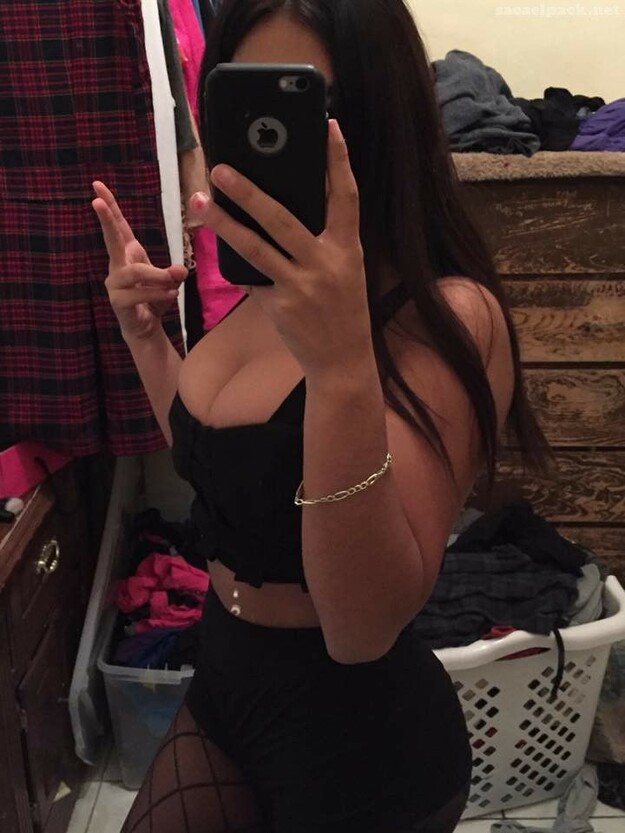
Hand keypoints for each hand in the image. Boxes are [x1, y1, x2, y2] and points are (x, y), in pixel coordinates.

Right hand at [91, 182, 186, 341]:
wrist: (146, 327)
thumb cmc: (154, 299)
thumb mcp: (169, 281)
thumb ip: (174, 273)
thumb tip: (180, 270)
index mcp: (128, 254)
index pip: (118, 226)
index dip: (109, 206)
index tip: (97, 184)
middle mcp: (117, 265)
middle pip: (111, 239)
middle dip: (105, 220)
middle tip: (96, 201)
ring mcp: (114, 284)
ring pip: (135, 272)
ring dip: (158, 276)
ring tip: (174, 283)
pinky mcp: (117, 301)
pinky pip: (139, 294)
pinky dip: (159, 294)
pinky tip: (171, 296)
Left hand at [188, 120, 372, 377]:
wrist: (344, 361)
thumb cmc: (341, 309)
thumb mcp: (344, 269)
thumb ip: (324, 240)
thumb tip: (283, 206)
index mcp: (347, 249)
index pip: (346, 196)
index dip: (338, 160)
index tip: (327, 126)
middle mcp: (326, 264)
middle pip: (283, 218)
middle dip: (249, 191)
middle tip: (220, 168)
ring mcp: (302, 286)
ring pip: (255, 248)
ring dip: (224, 223)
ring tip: (199, 203)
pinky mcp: (280, 306)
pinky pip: (250, 278)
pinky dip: (234, 264)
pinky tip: (215, 247)